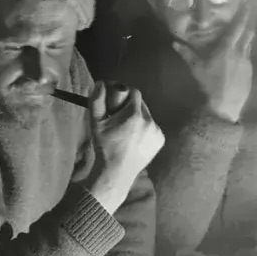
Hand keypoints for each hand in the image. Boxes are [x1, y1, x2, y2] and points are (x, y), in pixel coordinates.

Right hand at [86, 83, 164, 210]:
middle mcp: (150, 121)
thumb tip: (100, 83)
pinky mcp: (160, 140)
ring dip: (139, 118)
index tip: (117, 103)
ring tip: (127, 130)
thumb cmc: (104, 147)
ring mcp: (157, 132)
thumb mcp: (96, 123)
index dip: (125, 95)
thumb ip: (97, 101)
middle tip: (120, 118)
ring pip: (148, 116)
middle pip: (141, 104)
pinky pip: (152, 128)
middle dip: (131, 107)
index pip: (134, 92)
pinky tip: (135, 139)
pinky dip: (145, 130)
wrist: (116, 172)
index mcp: (135, 115)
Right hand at [172, 5, 256, 121]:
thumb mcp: (195, 68)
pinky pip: (248, 57)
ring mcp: (247, 63)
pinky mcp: (250, 73)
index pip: (238, 27)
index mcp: (227, 48)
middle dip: (250, 22)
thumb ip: (186, 54)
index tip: (248, 4)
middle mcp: (241, 52)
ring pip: (250, 44)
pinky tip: (240, 54)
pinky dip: (245, 51)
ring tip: (245, 31)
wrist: (224, 106)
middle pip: (249, 32)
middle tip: (249, 13)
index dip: (244, 14)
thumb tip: (175, 43)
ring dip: (248, 36)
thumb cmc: (208, 85)